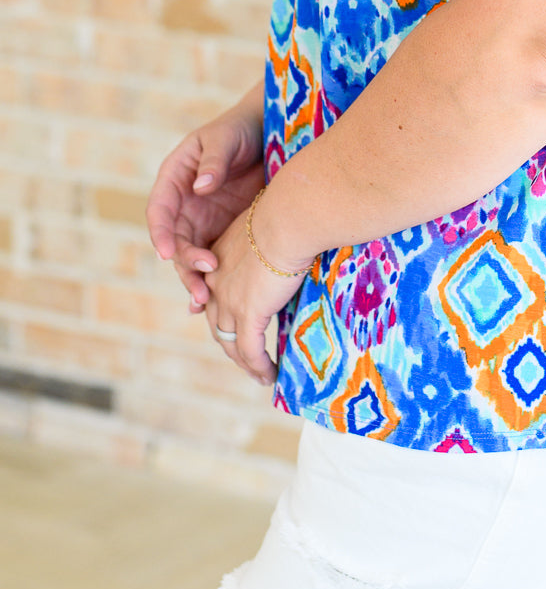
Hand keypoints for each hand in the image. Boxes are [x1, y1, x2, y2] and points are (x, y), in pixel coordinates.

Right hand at [146, 84, 264, 313]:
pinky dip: (212, 279)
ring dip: (196, 278)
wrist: (271, 134)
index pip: (159, 210)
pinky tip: (214, 303)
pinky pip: (214, 259)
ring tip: (206, 300)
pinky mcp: (223, 232)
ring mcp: (203, 221)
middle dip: (184, 264)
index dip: (161, 233)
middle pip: (174, 241)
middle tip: (202, 283)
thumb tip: (200, 186)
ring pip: (192, 256)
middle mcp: (184, 205)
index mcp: (175, 179)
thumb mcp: (226, 138)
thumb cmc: (242, 129)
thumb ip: (213, 161)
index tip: (168, 252)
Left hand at [204, 203, 308, 386]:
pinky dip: (259, 367)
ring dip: (245, 362)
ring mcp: (230, 301)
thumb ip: (268, 236)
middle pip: (217, 323)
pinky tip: (270, 376)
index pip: (212, 293)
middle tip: (245, 356)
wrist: (287, 219)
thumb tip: (289, 234)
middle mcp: (216, 283)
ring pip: (231, 343)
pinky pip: (251, 351)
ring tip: (259, 373)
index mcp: (217, 259)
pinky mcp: (249, 315)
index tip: (228, 324)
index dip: (220, 312)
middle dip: (230, 343)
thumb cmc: (286, 212)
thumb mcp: (267, 223)